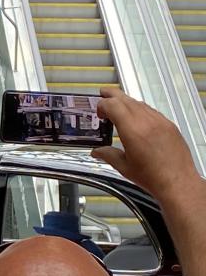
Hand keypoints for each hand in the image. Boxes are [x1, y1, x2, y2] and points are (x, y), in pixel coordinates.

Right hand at [92, 88, 200, 202]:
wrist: (177, 181)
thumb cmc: (154, 177)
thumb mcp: (124, 167)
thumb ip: (108, 155)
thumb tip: (98, 152)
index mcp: (132, 131)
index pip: (113, 106)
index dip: (102, 105)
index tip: (98, 111)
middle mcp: (147, 122)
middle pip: (126, 99)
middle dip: (112, 95)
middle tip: (103, 93)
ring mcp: (160, 122)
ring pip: (139, 103)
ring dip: (126, 102)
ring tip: (117, 105)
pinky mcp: (169, 125)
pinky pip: (151, 110)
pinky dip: (139, 109)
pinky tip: (135, 116)